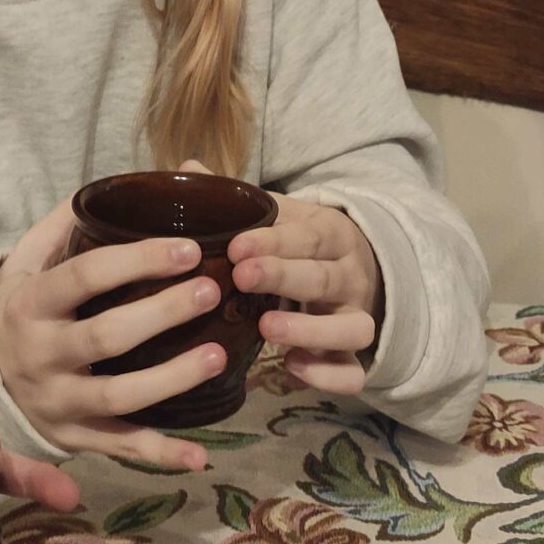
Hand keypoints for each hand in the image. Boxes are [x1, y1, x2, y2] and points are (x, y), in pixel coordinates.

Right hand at [0, 200, 219, 472]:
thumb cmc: (22, 308)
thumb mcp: (26, 264)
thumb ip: (63, 226)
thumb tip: (118, 187)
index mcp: (30, 304)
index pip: (84, 277)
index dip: (136, 261)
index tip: (188, 248)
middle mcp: (41, 355)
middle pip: (105, 335)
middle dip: (161, 313)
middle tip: (210, 291)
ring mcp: (58, 401)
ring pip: (118, 395)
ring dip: (171, 378)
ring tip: (219, 354)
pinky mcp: (74, 437)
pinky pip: (120, 447)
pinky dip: (160, 455)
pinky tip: (200, 456)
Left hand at [227, 181, 383, 395]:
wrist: (355, 272)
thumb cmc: (300, 245)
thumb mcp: (278, 216)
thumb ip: (238, 200)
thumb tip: (187, 169)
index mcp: (330, 236)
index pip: (308, 236)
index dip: (274, 241)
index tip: (236, 247)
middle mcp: (349, 277)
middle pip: (325, 277)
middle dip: (284, 276)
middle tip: (242, 277)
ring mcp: (355, 318)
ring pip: (354, 328)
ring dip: (312, 330)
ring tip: (268, 329)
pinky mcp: (352, 357)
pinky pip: (355, 374)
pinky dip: (329, 374)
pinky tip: (292, 367)